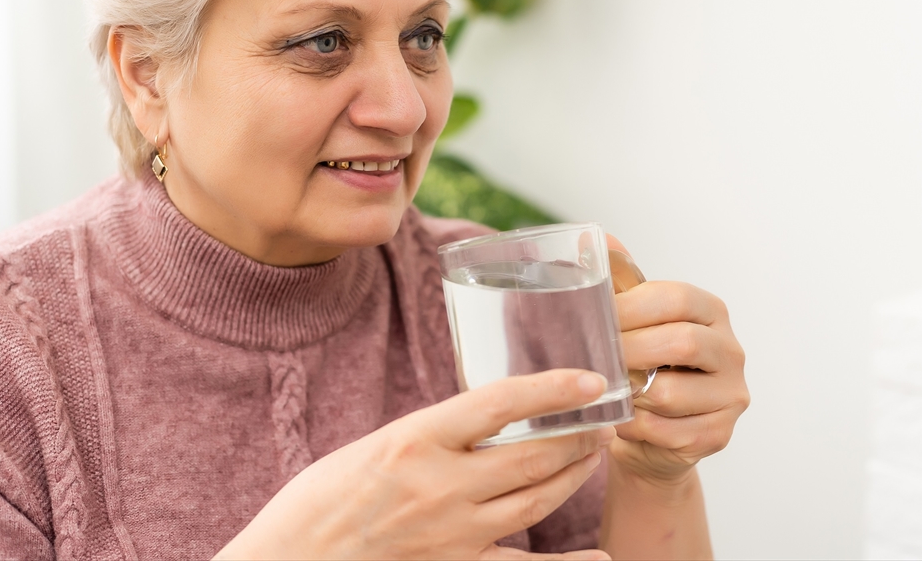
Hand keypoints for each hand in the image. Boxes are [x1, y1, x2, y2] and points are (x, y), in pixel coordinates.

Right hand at [215, 369, 614, 560]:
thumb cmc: (319, 503)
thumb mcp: (374, 447)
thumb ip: (431, 437)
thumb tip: (481, 424)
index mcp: (414, 441)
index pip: (500, 403)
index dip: (553, 388)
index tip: (591, 379)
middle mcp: (440, 486)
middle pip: (532, 455)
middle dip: (578, 435)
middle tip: (602, 419)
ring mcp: (451, 534)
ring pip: (536, 502)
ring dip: (573, 477)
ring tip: (593, 456)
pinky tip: (599, 557)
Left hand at [607, 238, 749, 485]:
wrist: (652, 432)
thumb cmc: (642, 366)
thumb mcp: (634, 320)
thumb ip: (618, 281)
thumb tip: (591, 237)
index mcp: (711, 312)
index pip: (678, 297)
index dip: (633, 306)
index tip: (597, 317)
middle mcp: (731, 351)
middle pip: (681, 342)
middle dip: (629, 350)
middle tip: (596, 357)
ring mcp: (731, 395)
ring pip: (672, 393)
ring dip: (630, 393)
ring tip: (607, 390)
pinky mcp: (719, 434)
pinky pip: (669, 432)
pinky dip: (637, 427)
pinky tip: (621, 420)